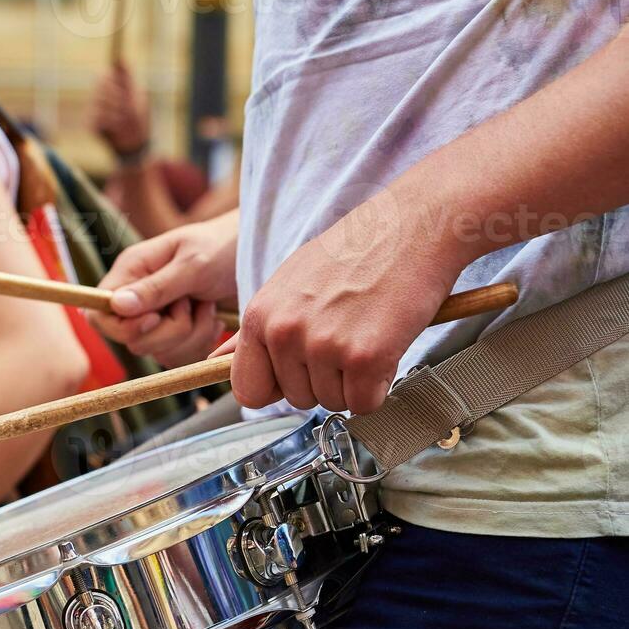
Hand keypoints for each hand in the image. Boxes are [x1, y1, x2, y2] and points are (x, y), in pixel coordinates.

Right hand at [88, 210, 238, 363]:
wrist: (256, 253)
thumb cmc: (223, 247)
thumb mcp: (192, 264)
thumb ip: (156, 288)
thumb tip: (117, 305)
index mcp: (131, 272)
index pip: (99, 314)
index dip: (123, 327)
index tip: (155, 318)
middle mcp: (138, 297)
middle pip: (132, 340)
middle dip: (170, 331)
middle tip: (193, 303)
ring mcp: (156, 318)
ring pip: (157, 352)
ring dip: (191, 335)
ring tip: (207, 306)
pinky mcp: (175, 334)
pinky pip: (178, 357)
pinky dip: (200, 342)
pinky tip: (211, 318)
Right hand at [91, 64, 149, 157]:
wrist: (134, 141)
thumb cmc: (136, 116)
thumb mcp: (136, 94)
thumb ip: (128, 78)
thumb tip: (121, 58)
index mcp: (105, 86)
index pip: (103, 78)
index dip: (115, 84)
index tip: (126, 92)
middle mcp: (95, 96)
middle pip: (102, 88)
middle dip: (119, 98)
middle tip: (130, 108)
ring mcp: (91, 110)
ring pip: (101, 103)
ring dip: (118, 111)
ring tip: (126, 119)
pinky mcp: (89, 124)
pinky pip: (99, 118)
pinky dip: (112, 122)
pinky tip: (118, 126)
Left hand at [216, 196, 459, 413]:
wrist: (412, 225)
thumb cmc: (354, 253)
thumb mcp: (288, 283)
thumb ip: (256, 328)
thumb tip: (215, 362)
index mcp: (259, 316)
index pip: (248, 390)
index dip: (276, 388)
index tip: (299, 372)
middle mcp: (285, 332)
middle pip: (296, 399)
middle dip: (323, 380)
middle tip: (346, 337)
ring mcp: (324, 345)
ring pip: (332, 403)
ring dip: (354, 381)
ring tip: (366, 334)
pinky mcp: (366, 357)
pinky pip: (365, 404)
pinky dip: (379, 387)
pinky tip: (385, 348)